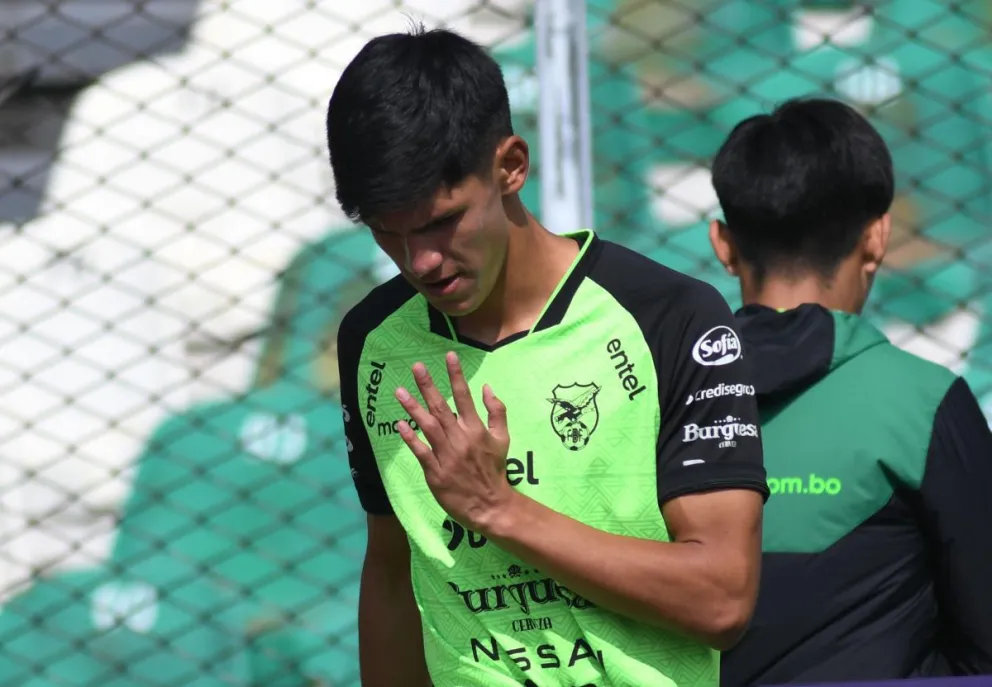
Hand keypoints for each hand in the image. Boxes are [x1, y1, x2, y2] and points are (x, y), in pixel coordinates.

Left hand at [394, 351, 514, 533]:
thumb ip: (497, 412)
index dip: (456, 375)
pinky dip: (411, 438)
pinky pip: (421, 452)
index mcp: (476, 429)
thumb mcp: (503, 439)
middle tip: (416, 366)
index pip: (464, 396)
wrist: (490, 505)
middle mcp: (460, 438)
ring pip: (428, 426)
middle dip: (428, 385)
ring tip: (399, 391)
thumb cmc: (494, 470)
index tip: (449, 355)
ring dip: (413, 407)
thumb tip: (487, 387)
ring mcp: (447, 455)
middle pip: (442, 407)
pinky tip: (400, 425)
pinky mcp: (436, 472)